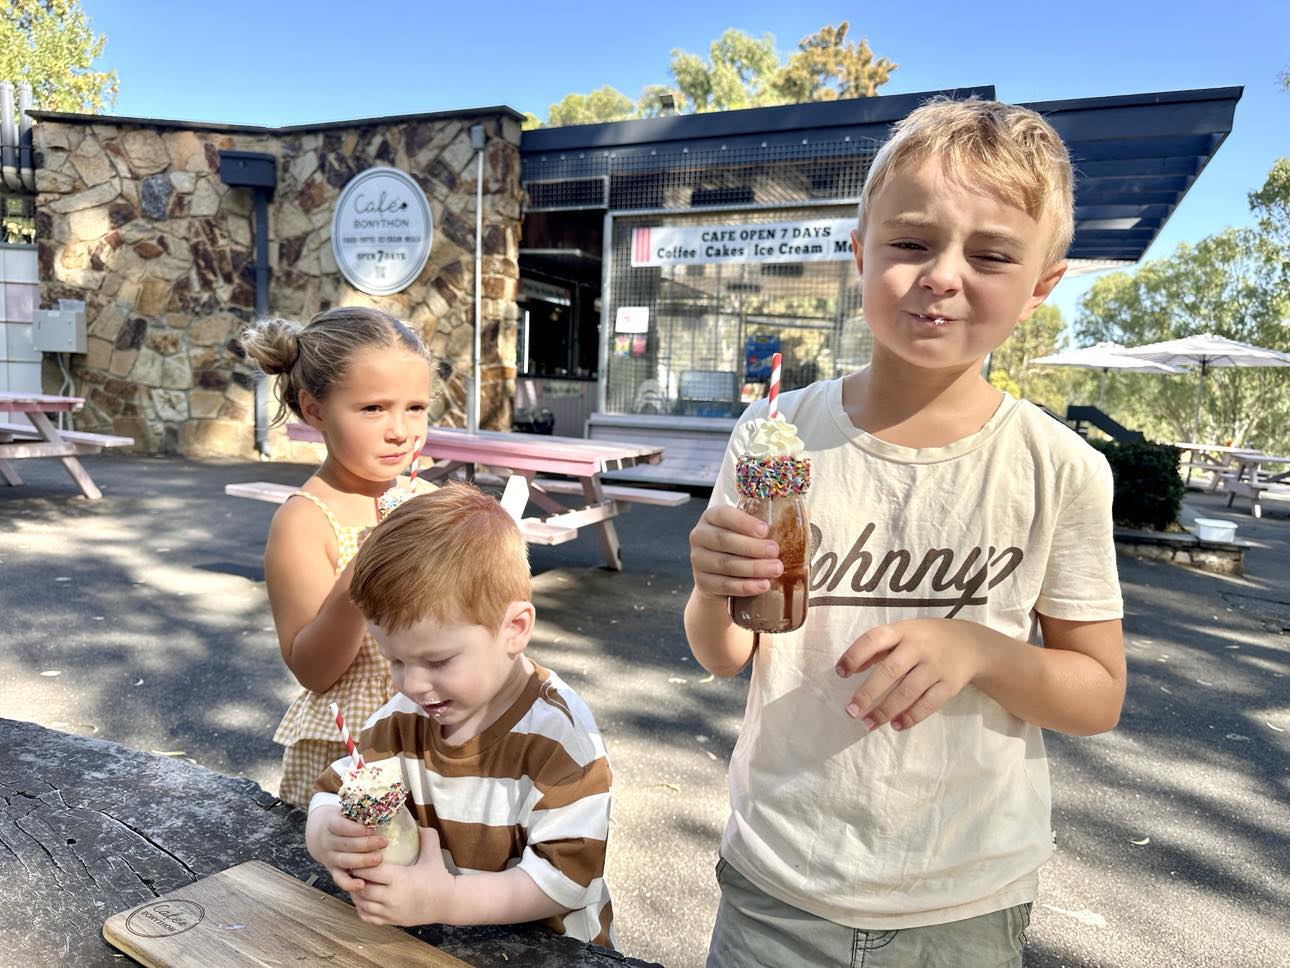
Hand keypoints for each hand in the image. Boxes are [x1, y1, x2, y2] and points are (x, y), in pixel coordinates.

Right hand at [305, 806, 386, 892]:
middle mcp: (328, 842)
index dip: (355, 829)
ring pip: (345, 861)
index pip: (341, 827)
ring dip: (363, 862)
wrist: (317, 834)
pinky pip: (340, 879)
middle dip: (366, 844)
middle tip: (383, 842)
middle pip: (346, 845)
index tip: (370, 828)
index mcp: (330, 824)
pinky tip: (362, 885)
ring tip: (379, 859)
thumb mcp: (344, 811)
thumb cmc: (339, 820)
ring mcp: (329, 857)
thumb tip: (384, 806)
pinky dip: (349, 884)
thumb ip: (359, 811)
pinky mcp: (332, 870)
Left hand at [351, 826, 454, 925]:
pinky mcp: (390, 921)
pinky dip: (360, 907)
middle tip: (354, 868)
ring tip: (356, 881)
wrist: (447, 903)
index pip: (370, 871)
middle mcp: (392, 897)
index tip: (361, 856)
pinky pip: (366, 916)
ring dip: (356, 892)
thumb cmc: (439, 877)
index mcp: (400, 878)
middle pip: (362, 888)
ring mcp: (390, 912)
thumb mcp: (434, 854)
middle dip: (355, 878)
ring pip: (361, 903)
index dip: (362, 864)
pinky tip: (363, 897)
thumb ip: (426, 835)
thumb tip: (415, 822)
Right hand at [689, 505, 782, 600]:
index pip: (723, 515)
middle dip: (752, 547)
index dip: (744, 522)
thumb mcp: (746, 531)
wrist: (719, 576)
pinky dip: (745, 586)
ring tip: (776, 569)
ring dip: (753, 568)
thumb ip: (764, 524)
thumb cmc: (739, 546)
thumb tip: (800, 517)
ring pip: (726, 564)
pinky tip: (762, 585)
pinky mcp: (702, 582)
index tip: (765, 530)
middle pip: (724, 540)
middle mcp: (699, 536)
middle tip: (775, 551)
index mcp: (711, 517)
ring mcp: (697, 561)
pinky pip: (724, 585)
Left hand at [834, 619, 983, 731]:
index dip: (855, 656)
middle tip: (851, 710)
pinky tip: (895, 725)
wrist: (971, 643)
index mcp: (903, 631)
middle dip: (867, 693)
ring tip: (868, 724)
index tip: (840, 673)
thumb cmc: (925, 638)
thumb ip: (877, 649)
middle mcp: (919, 647)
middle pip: (890, 671)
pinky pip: (928, 704)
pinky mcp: (950, 685)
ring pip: (908, 692)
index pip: (874, 639)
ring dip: (885, 711)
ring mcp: (936, 666)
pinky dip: (911, 717)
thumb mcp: (903, 633)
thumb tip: (850, 668)